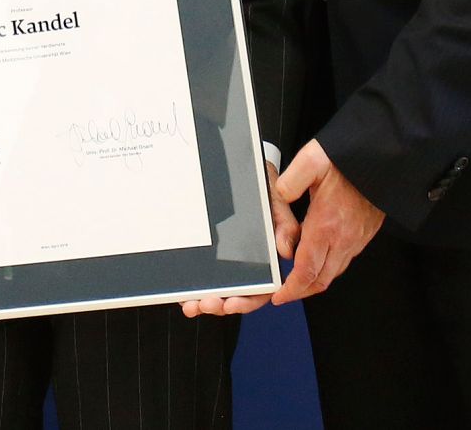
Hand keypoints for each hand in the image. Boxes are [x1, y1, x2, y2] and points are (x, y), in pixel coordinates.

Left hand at [180, 161, 300, 317]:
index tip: (231, 305)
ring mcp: (234, 259)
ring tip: (191, 304)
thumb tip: (286, 251)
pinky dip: (196, 289)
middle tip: (206, 304)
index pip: (264, 288)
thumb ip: (284, 223)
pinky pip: (208, 277)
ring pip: (223, 290)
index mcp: (270, 256)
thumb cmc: (263, 184)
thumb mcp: (275, 199)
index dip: (249, 300)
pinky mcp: (217, 252)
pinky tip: (184, 296)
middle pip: (241, 294)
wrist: (244, 165)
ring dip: (207, 302)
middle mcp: (253, 262)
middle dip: (223, 304)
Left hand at [270, 139, 383, 304]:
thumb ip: (290, 181)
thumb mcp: (312, 161)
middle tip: (284, 293)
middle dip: (301, 291)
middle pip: (320, 279)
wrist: (384, 161)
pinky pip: (344, 261)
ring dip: (314, 281)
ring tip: (297, 281)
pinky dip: (328, 268)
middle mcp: (343, 238)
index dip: (291, 288)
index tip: (279, 296)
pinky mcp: (364, 235)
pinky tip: (318, 259)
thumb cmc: (349, 160)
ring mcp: (356, 239)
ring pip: (334, 273)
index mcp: (326, 224)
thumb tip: (278, 195)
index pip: (306, 269)